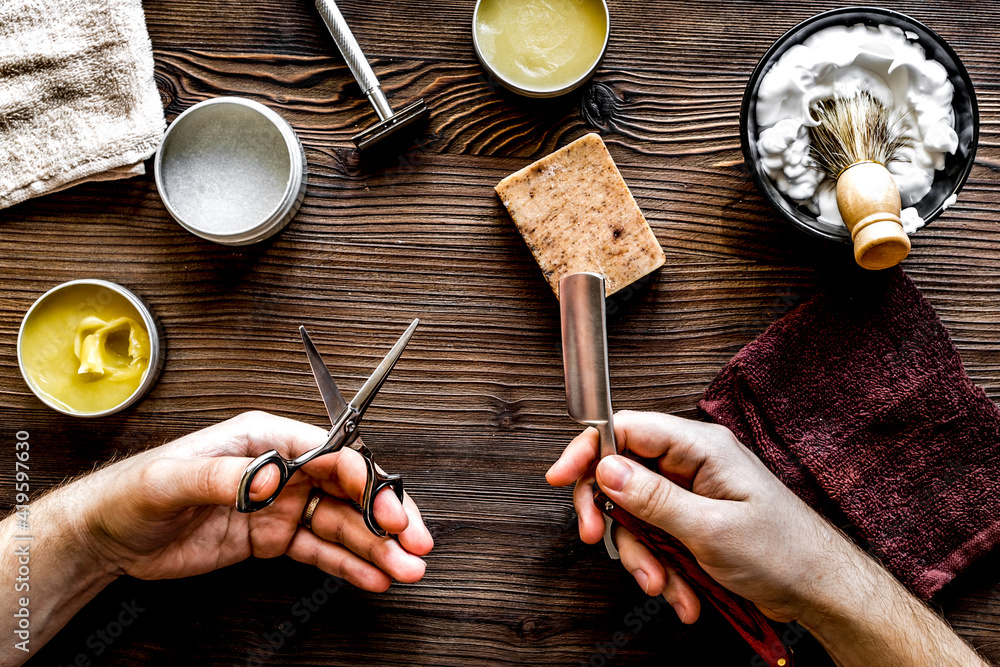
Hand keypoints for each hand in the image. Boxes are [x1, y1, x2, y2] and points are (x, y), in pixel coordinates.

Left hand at [72, 411, 433, 591]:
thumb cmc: (135, 492)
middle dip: (387, 516)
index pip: (331, 454)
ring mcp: (282, 506)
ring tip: (406, 571)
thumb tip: (270, 475)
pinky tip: (375, 578)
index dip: (366, 481)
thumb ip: (224, 475)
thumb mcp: (172, 479)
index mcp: (265, 439)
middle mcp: (282, 469)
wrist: (109, 535)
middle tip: (416, 543)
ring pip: (343, 525)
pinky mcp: (274, 539)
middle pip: (349, 490)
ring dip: (377, 547)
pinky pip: (320, 552)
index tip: (389, 508)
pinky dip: (349, 566)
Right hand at [546, 410, 861, 624]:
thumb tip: (605, 468)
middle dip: (610, 517)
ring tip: (665, 587)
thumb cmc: (784, 552)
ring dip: (642, 555)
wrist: (822, 591)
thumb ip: (653, 498)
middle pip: (622, 475)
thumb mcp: (710, 528)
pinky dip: (662, 567)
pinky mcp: (694, 521)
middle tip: (594, 540)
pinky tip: (683, 594)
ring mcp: (692, 493)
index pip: (627, 428)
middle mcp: (692, 463)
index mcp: (700, 447)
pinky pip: (657, 537)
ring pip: (635, 515)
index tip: (562, 477)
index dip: (588, 449)